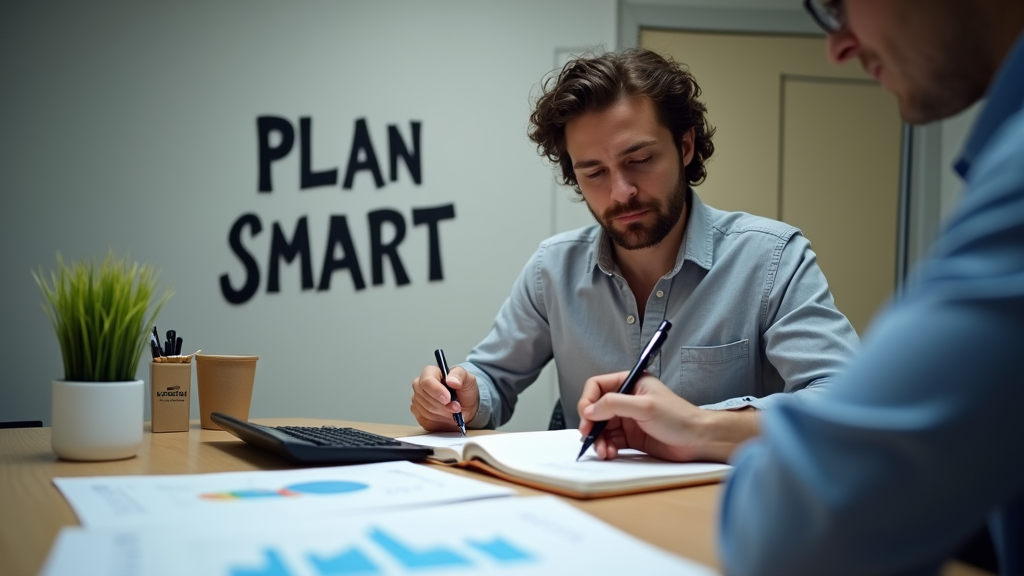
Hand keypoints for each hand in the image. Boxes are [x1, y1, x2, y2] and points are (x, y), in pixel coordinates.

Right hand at [410, 364, 479, 430]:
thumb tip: (451, 380)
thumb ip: (460, 376)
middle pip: (426, 397)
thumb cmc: (464, 391)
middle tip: (457, 407)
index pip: (427, 381)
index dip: (437, 390)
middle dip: (444, 405)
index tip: (448, 399)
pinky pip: (425, 419)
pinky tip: (445, 415)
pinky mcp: (417, 413)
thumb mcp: (468, 380)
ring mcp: (417, 399)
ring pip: (427, 409)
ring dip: (443, 412)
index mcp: (431, 372)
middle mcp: (420, 384)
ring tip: (453, 410)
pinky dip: (438, 419)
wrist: (465, 407)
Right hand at [577, 372, 759, 462]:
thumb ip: (615, 404)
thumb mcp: (645, 406)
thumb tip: (590, 409)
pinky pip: (610, 440)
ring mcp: (628, 419)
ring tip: (604, 450)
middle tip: (588, 436)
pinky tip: (610, 453)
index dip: (588, 400)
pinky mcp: (631, 437)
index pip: (597, 386)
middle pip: (596, 409)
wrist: (698, 440)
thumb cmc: (679, 418)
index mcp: (630, 383)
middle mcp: (627, 399)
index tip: (587, 415)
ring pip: (601, 427)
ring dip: (598, 439)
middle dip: (590, 424)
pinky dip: (606, 447)